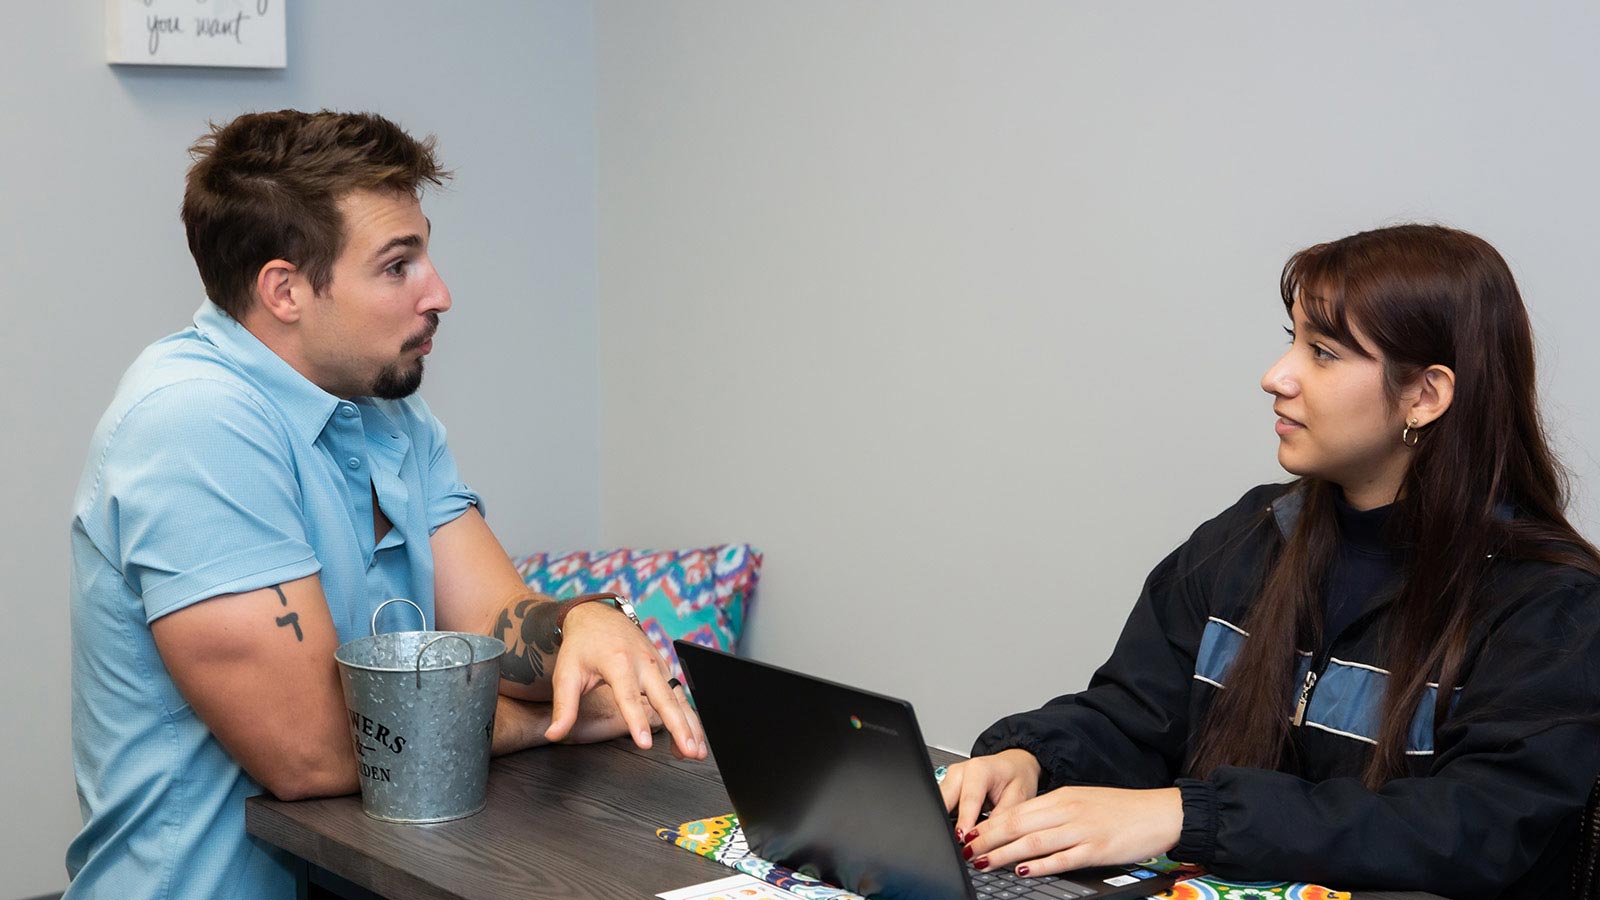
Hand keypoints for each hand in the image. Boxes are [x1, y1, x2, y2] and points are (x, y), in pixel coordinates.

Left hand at [541, 602, 707, 759]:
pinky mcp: (663, 669)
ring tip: (697, 752)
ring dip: (690, 725)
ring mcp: (657, 665)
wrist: (597, 617)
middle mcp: (643, 662)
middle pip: (665, 698)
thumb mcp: (566, 673)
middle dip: (679, 726)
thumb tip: (554, 735)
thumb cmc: (581, 646)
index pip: (629, 696)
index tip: (646, 743)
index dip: (637, 721)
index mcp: (618, 662)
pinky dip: (687, 717)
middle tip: (690, 750)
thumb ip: (564, 707)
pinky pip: (679, 695)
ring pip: (678, 698)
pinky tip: (691, 739)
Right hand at [941, 749, 1042, 841]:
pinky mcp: (947, 788)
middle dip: (947, 822)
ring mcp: (950, 778)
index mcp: (979, 769)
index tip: (963, 839)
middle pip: (945, 799)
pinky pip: (941, 805)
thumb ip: (1001, 818)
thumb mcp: (1018, 798)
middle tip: (959, 844)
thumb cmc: (1017, 778)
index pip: (968, 799)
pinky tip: (958, 831)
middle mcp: (960, 771)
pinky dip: (947, 820)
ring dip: (946, 822)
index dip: (965, 821)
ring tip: (961, 840)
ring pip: (939, 803)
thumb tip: (984, 839)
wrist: (1015, 765)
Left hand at [959, 786, 1181, 877]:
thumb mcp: (1082, 801)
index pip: (1016, 810)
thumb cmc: (1122, 809)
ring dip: (1004, 852)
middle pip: (1018, 824)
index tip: (970, 834)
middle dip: (988, 839)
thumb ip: (1054, 812)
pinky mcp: (1097, 849)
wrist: (1160, 812)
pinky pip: (1062, 858)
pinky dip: (1039, 865)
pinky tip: (1022, 870)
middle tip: (966, 850)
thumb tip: (1023, 825)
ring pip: (1034, 841)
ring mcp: (1082, 830)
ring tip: (983, 862)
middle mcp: (1068, 810)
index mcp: (1062, 796)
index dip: (990, 824)